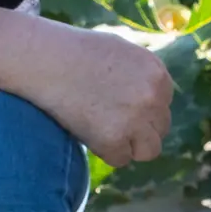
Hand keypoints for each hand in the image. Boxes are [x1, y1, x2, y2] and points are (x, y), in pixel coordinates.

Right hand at [26, 28, 171, 166]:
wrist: (46, 59)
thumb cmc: (77, 52)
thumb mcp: (122, 52)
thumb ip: (142, 76)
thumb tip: (152, 100)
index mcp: (157, 73)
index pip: (163, 104)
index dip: (142, 109)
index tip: (120, 105)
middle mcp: (153, 97)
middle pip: (160, 128)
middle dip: (139, 128)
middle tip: (110, 119)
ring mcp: (136, 120)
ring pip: (149, 150)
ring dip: (130, 145)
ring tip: (104, 131)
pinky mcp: (114, 139)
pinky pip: (121, 159)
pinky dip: (106, 152)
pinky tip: (89, 132)